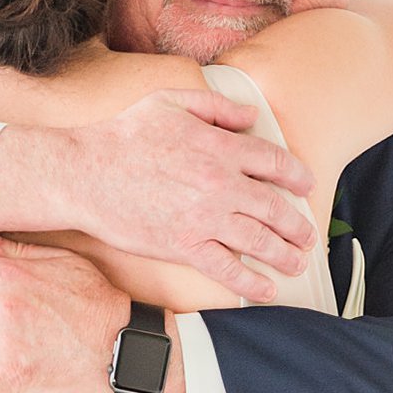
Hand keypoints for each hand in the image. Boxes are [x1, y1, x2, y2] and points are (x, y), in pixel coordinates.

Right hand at [0, 89, 318, 299]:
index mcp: (219, 147)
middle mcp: (220, 184)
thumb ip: (215, 106)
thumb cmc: (123, 134)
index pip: (275, 163)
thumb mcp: (169, 101)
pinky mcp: (184, 246)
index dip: (297, 176)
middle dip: (298, 224)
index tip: (306, 186)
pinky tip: (268, 291)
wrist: (84, 173)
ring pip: (260, 241)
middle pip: (275, 207)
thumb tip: (250, 116)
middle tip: (308, 234)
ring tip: (297, 263)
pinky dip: (252, 283)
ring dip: (285, 255)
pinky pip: (227, 269)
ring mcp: (204, 218)